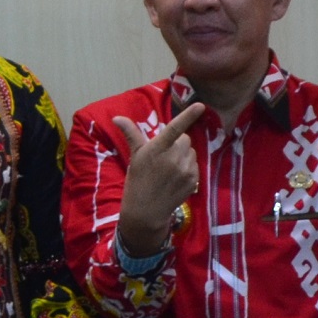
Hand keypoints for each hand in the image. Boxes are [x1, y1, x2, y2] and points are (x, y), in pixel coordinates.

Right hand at [112, 99, 201, 257]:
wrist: (146, 210)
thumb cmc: (137, 180)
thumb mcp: (134, 156)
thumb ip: (131, 134)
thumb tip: (117, 117)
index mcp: (158, 149)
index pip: (175, 129)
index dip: (188, 116)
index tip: (201, 106)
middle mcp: (174, 158)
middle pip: (185, 139)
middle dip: (178, 142)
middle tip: (165, 154)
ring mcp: (185, 170)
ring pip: (191, 152)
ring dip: (183, 154)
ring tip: (169, 167)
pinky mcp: (193, 180)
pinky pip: (195, 165)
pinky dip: (188, 166)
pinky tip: (176, 176)